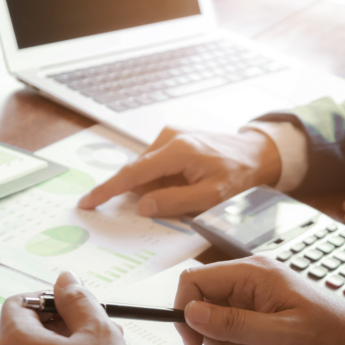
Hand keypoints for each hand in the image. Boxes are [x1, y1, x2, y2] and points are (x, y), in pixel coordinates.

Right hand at [78, 127, 280, 216]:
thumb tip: (142, 206)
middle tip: (156, 209)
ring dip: (153, 188)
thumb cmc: (238, 175)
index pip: (133, 173)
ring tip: (183, 195)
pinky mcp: (173, 138)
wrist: (256, 153)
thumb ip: (174, 202)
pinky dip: (160, 180)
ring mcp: (170, 135)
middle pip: (138, 172)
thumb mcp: (211, 197)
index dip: (107, 190)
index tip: (87, 202)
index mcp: (177, 150)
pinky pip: (155, 165)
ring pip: (146, 170)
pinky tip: (181, 186)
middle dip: (139, 194)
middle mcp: (168, 137)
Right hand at [174, 257, 344, 344]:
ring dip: (225, 340)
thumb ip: (233, 323)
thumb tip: (191, 311)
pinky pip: (230, 325)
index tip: (192, 341)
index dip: (185, 309)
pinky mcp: (258, 310)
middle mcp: (250, 278)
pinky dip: (237, 342)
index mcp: (253, 273)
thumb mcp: (279, 336)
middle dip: (210, 330)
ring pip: (213, 316)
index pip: (196, 279)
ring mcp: (254, 294)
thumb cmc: (328, 338)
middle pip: (203, 299)